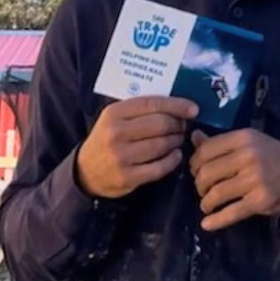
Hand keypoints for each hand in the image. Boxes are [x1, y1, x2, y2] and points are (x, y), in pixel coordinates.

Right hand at [75, 97, 198, 198]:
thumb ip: (140, 110)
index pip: (152, 104)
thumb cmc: (108, 139)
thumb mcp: (116, 119)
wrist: (86, 171)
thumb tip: (179, 106)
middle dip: (179, 125)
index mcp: (114, 113)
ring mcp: (121, 156)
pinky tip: (175, 155)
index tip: (193, 109)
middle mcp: (116, 133)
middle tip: (184, 127)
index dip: (177, 105)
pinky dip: (173, 160)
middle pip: (161, 124)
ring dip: (177, 141)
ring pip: (163, 145)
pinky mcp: (127, 177)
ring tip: (178, 139)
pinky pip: (160, 167)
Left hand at [189, 129, 279, 230]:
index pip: (205, 151)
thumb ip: (221, 142)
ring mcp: (255, 179)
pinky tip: (207, 224)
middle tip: (203, 189)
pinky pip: (232, 212)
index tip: (196, 171)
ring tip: (207, 204)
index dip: (194, 163)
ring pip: (216, 193)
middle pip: (207, 173)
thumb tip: (194, 138)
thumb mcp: (247, 141)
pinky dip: (217, 220)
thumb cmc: (269, 153)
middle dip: (199, 184)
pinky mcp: (261, 200)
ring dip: (206, 202)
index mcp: (243, 138)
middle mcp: (248, 157)